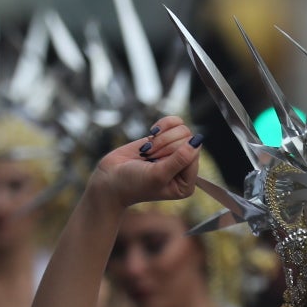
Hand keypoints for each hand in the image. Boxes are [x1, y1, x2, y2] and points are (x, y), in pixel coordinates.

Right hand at [88, 115, 204, 210]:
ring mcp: (175, 152)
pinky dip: (162, 125)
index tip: (155, 162)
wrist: (109, 178)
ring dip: (160, 139)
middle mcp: (184, 167)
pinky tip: (152, 134)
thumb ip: (179, 160)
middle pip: (187, 139)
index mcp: (187, 183)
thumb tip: (197, 141)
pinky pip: (174, 122)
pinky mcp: (164, 139)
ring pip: (181, 129)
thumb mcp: (158, 175)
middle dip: (164, 146)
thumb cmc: (132, 184)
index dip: (173, 152)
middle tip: (149, 158)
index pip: (194, 154)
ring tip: (148, 152)